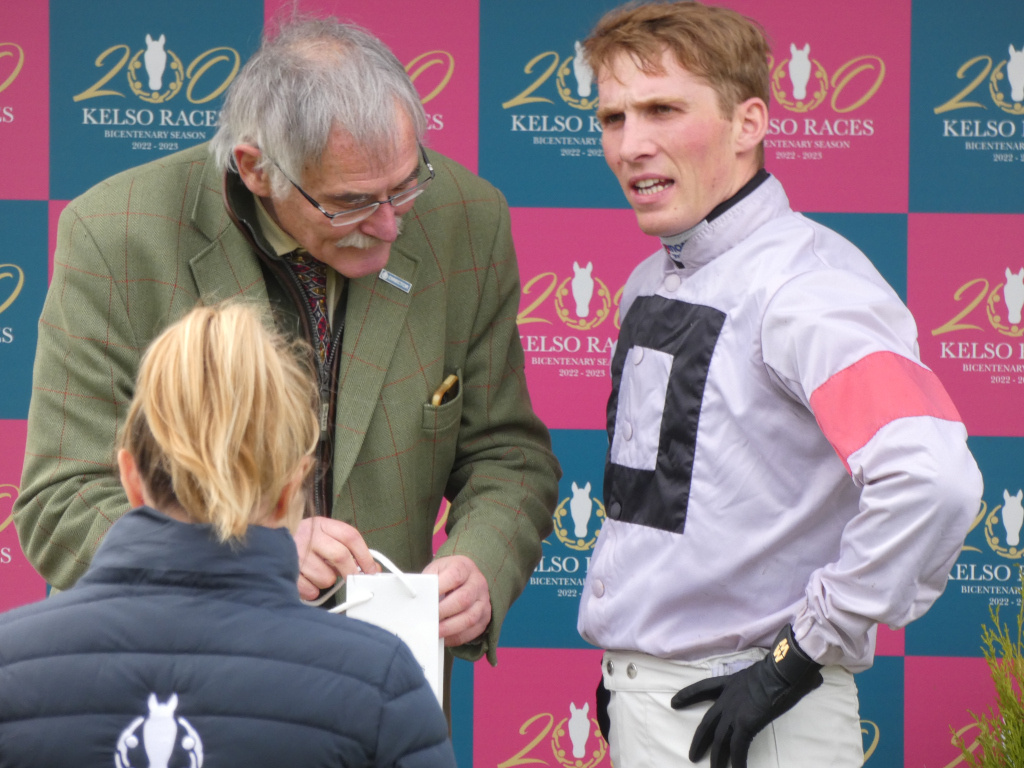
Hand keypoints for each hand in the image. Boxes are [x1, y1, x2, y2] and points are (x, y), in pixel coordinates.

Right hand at [293, 516, 378, 600]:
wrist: (267, 543)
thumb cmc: (303, 542)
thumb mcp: (324, 536)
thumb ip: (347, 549)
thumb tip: (372, 569)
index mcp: (321, 524)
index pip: (351, 536)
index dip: (365, 555)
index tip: (372, 570)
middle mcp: (309, 535)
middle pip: (341, 556)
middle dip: (351, 573)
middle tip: (353, 580)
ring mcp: (296, 553)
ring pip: (326, 577)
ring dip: (327, 581)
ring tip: (317, 573)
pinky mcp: (286, 571)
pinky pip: (310, 590)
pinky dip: (312, 590)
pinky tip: (306, 580)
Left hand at [423, 555, 491, 646]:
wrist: (464, 578)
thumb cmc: (445, 576)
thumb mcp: (436, 570)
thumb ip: (428, 581)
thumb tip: (418, 597)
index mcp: (464, 567)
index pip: (455, 576)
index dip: (440, 588)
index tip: (426, 599)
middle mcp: (478, 583)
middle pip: (463, 599)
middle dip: (443, 612)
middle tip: (428, 619)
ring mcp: (484, 600)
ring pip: (470, 617)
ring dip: (450, 628)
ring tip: (435, 632)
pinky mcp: (485, 616)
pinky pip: (473, 631)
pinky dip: (457, 637)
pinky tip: (444, 638)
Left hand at [670, 625, 822, 767]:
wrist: (785, 669)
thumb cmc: (784, 667)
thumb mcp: (768, 670)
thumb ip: (772, 679)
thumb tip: (803, 680)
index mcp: (731, 683)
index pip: (704, 688)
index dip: (688, 696)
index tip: (674, 702)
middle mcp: (728, 698)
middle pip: (708, 722)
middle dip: (700, 740)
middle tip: (692, 755)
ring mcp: (735, 712)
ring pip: (720, 741)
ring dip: (717, 759)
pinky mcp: (745, 724)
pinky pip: (737, 749)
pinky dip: (737, 762)